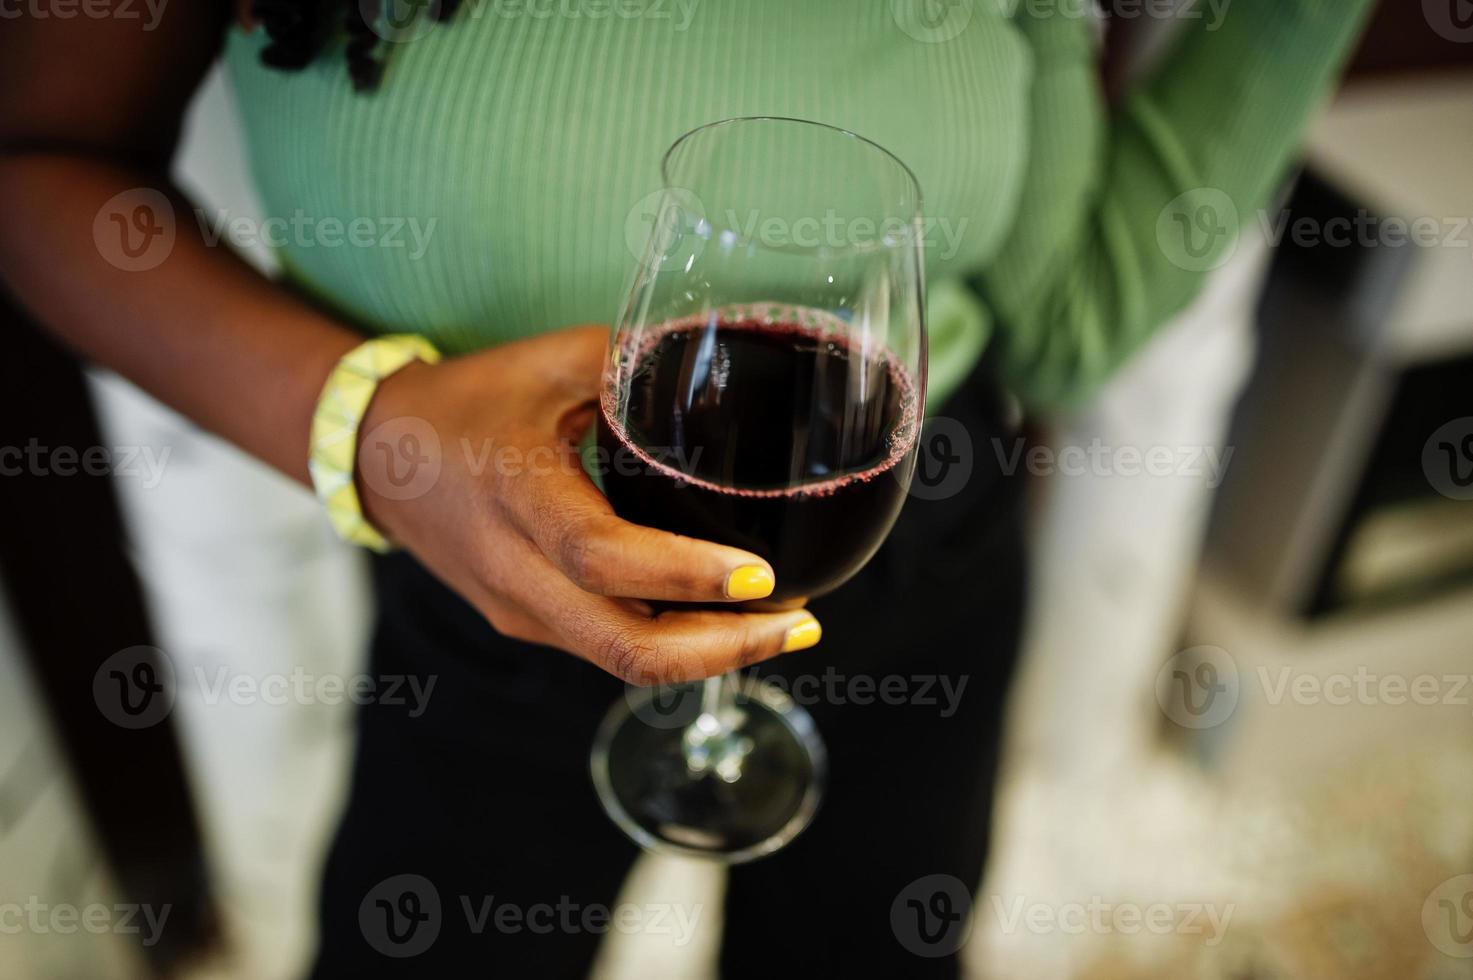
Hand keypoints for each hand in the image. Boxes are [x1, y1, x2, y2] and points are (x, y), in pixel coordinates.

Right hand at [354, 325, 821, 683]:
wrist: (378, 456)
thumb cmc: (469, 399)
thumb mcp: (551, 361)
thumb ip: (636, 363)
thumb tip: (729, 359)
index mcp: (516, 495)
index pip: (603, 557)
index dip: (686, 574)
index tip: (763, 575)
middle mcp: (513, 570)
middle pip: (624, 646)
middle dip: (724, 649)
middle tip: (803, 625)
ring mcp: (517, 607)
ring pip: (620, 659)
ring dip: (708, 655)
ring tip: (784, 626)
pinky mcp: (525, 621)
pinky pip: (606, 646)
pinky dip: (672, 643)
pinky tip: (724, 620)